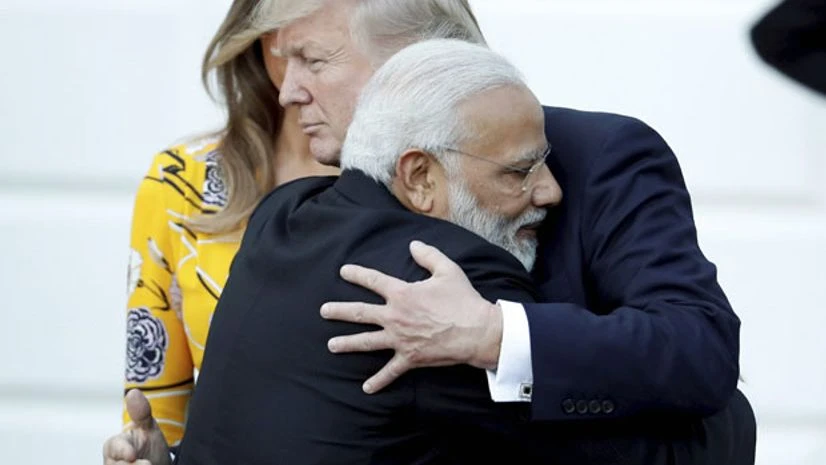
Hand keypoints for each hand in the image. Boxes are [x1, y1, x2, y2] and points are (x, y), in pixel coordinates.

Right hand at [102, 389, 170, 464]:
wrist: (159, 464)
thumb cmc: (149, 446)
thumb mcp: (148, 428)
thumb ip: (141, 413)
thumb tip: (134, 392)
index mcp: (115, 446)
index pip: (113, 447)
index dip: (121, 451)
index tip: (132, 454)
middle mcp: (113, 462)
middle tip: (147, 464)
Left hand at [320, 240, 502, 393]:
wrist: (476, 332)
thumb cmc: (463, 300)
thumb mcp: (447, 270)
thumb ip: (428, 255)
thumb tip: (413, 244)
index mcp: (402, 294)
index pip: (374, 281)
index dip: (357, 275)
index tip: (343, 271)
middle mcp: (395, 317)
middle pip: (360, 313)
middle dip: (339, 311)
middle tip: (323, 311)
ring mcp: (400, 339)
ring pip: (366, 342)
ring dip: (347, 344)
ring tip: (331, 345)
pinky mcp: (409, 358)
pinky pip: (390, 371)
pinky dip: (378, 381)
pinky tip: (366, 388)